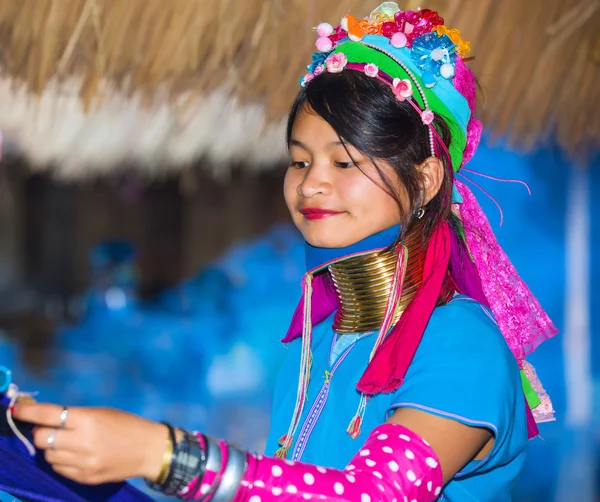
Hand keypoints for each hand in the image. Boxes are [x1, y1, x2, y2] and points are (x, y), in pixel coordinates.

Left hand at [12, 402, 168, 484]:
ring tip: (67, 443)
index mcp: (88, 419)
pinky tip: (75, 455)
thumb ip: (75, 416)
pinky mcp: (85, 477)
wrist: (148, 449)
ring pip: (48, 455)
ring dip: (52, 448)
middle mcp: (83, 441)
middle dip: (41, 432)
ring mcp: (83, 462)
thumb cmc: (126, 425)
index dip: (29, 412)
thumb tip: (46, 418)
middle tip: (51, 429)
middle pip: (42, 438)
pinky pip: (60, 469)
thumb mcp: (101, 413)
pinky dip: (61, 461)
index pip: (49, 415)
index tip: (17, 410)